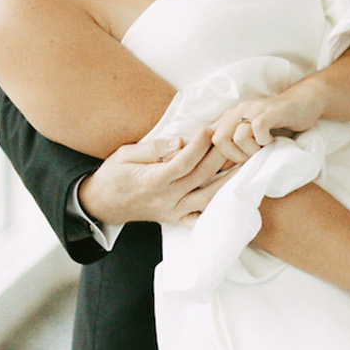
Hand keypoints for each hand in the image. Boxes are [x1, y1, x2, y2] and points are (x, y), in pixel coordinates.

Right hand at [76, 129, 231, 226]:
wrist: (102, 204)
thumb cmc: (114, 175)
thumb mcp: (125, 155)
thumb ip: (152, 148)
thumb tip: (179, 142)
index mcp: (153, 180)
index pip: (183, 162)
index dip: (199, 145)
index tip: (210, 129)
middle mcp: (167, 198)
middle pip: (201, 176)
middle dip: (221, 156)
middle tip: (236, 140)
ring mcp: (173, 211)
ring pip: (208, 197)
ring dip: (229, 181)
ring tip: (247, 165)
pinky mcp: (176, 219)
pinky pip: (201, 220)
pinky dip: (218, 212)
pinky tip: (235, 200)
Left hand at [210, 84, 325, 163]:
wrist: (305, 101)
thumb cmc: (280, 122)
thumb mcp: (253, 134)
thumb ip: (237, 145)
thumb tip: (220, 168)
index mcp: (230, 116)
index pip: (209, 137)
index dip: (216, 156)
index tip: (230, 166)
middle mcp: (238, 110)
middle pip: (218, 139)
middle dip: (234, 156)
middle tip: (251, 157)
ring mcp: (253, 109)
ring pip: (237, 137)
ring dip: (251, 150)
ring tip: (263, 149)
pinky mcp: (270, 111)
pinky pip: (257, 128)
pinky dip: (264, 141)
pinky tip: (272, 140)